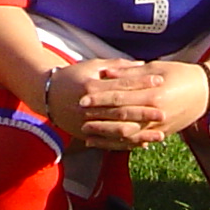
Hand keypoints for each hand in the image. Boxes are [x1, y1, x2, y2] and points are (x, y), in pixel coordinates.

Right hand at [49, 58, 173, 146]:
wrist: (46, 95)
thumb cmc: (72, 76)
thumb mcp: (92, 66)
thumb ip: (118, 67)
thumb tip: (143, 65)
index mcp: (93, 87)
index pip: (122, 86)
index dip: (142, 83)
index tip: (160, 81)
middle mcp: (90, 107)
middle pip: (122, 111)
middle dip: (144, 113)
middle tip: (164, 113)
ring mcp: (87, 123)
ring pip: (118, 131)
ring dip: (140, 134)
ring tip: (160, 135)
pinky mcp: (86, 134)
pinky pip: (109, 142)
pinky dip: (126, 144)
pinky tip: (142, 144)